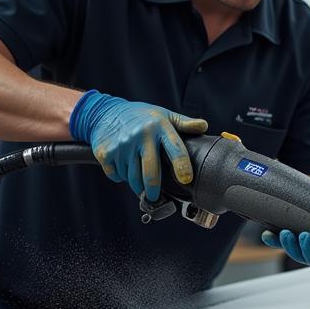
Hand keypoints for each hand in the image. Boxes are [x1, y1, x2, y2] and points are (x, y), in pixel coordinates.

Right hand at [69, 90, 207, 200]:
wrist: (105, 112)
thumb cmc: (141, 117)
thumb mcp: (163, 115)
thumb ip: (184, 123)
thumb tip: (204, 126)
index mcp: (159, 126)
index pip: (175, 149)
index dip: (182, 166)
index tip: (186, 180)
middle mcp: (141, 135)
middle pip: (150, 173)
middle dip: (153, 190)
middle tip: (154, 196)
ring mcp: (122, 145)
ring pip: (132, 178)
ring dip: (136, 183)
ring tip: (138, 177)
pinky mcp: (106, 153)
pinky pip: (116, 175)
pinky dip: (120, 176)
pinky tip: (123, 165)